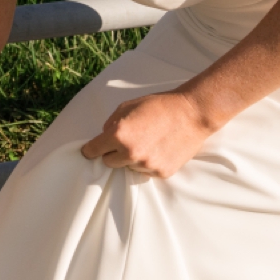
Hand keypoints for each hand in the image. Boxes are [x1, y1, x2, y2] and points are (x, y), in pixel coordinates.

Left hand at [79, 91, 214, 177]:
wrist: (191, 114)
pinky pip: (145, 172)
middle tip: (126, 141)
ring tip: (147, 142)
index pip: (93, 150)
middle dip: (113, 152)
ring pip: (128, 167)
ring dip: (131, 158)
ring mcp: (147, 165)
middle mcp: (131, 153)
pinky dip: (147, 163)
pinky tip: (157, 149)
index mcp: (118, 135)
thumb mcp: (126, 107)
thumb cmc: (157, 106)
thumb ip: (110, 123)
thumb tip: (103, 137)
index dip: (90, 150)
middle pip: (109, 162)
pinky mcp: (162, 173)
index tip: (88, 152)